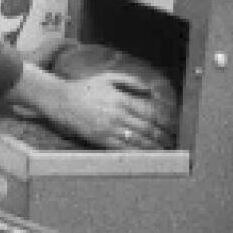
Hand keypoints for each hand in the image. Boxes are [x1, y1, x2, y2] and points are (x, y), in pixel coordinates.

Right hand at [30, 69, 174, 150]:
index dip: (164, 120)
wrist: (60, 100)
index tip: (172, 124)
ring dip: (154, 147)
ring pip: (138, 141)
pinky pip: (124, 149)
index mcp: (121, 98)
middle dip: (163, 136)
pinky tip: (147, 155)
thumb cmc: (85, 88)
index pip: (150, 111)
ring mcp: (109, 129)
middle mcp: (117, 114)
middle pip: (147, 128)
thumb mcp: (108, 77)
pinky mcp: (101, 140)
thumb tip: (151, 89)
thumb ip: (131, 81)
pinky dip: (138, 153)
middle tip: (172, 140)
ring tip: (164, 149)